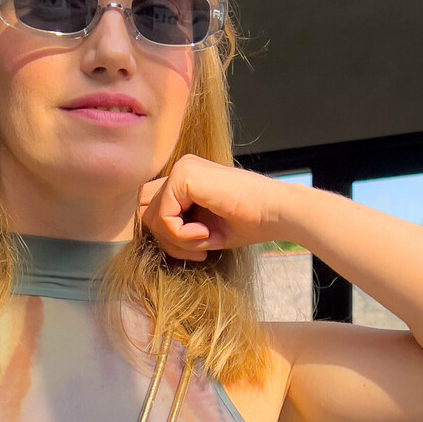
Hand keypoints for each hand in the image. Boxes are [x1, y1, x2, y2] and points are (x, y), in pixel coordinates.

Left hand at [139, 156, 285, 261]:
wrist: (276, 212)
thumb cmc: (248, 222)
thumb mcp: (203, 228)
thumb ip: (176, 228)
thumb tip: (149, 238)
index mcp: (187, 179)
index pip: (153, 210)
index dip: (168, 237)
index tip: (197, 250)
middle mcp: (181, 169)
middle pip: (146, 213)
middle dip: (168, 241)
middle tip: (198, 252)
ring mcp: (181, 169)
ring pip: (152, 217)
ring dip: (176, 241)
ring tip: (205, 242)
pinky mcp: (183, 175)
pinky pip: (163, 217)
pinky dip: (180, 235)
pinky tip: (206, 233)